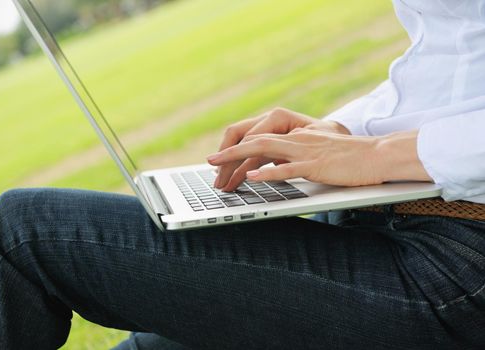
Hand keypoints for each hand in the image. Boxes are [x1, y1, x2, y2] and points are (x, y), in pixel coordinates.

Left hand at [213, 107, 349, 189]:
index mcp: (295, 134)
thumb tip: (275, 164)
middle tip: (211, 168)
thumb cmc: (350, 156)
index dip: (236, 149)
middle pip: (254, 141)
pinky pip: (288, 168)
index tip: (220, 162)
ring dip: (238, 161)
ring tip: (219, 171)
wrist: (378, 154)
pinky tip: (252, 178)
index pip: (258, 137)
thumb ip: (296, 154)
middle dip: (229, 155)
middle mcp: (296, 138)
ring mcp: (305, 150)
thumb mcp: (317, 150)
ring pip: (264, 150)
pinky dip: (267, 173)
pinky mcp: (316, 165)